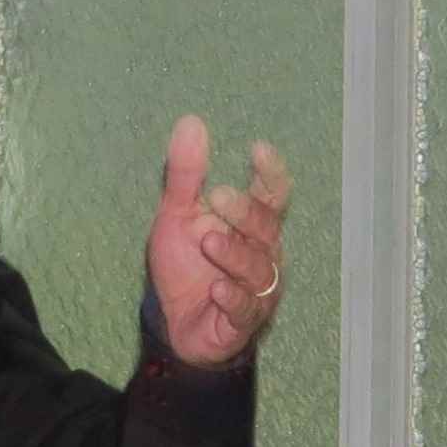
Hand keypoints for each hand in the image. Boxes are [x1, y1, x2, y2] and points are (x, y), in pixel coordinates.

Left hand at [147, 115, 292, 368]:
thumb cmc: (186, 266)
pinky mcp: (241, 323)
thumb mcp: (177, 216)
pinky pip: (245, 309)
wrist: (174, 324)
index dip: (271, 173)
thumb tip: (190, 121)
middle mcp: (262, 255)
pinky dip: (233, 298)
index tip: (258, 149)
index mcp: (251, 225)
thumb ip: (186, 175)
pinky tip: (217, 288)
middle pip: (267, 229)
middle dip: (246, 212)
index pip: (272, 195)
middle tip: (218, 196)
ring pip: (259, 270)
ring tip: (209, 243)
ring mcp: (256, 291)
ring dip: (236, 255)